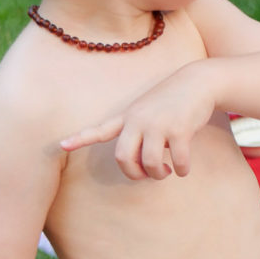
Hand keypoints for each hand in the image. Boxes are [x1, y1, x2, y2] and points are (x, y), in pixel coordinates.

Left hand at [61, 71, 213, 180]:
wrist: (198, 82)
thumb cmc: (172, 100)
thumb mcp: (147, 109)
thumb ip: (138, 132)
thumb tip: (142, 161)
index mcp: (128, 117)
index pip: (100, 129)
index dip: (80, 139)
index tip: (61, 145)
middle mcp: (139, 120)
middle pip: (124, 158)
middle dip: (134, 174)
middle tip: (146, 175)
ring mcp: (159, 124)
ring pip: (149, 163)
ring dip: (158, 174)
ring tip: (166, 171)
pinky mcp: (180, 130)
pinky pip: (178, 161)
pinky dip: (182, 170)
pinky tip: (184, 168)